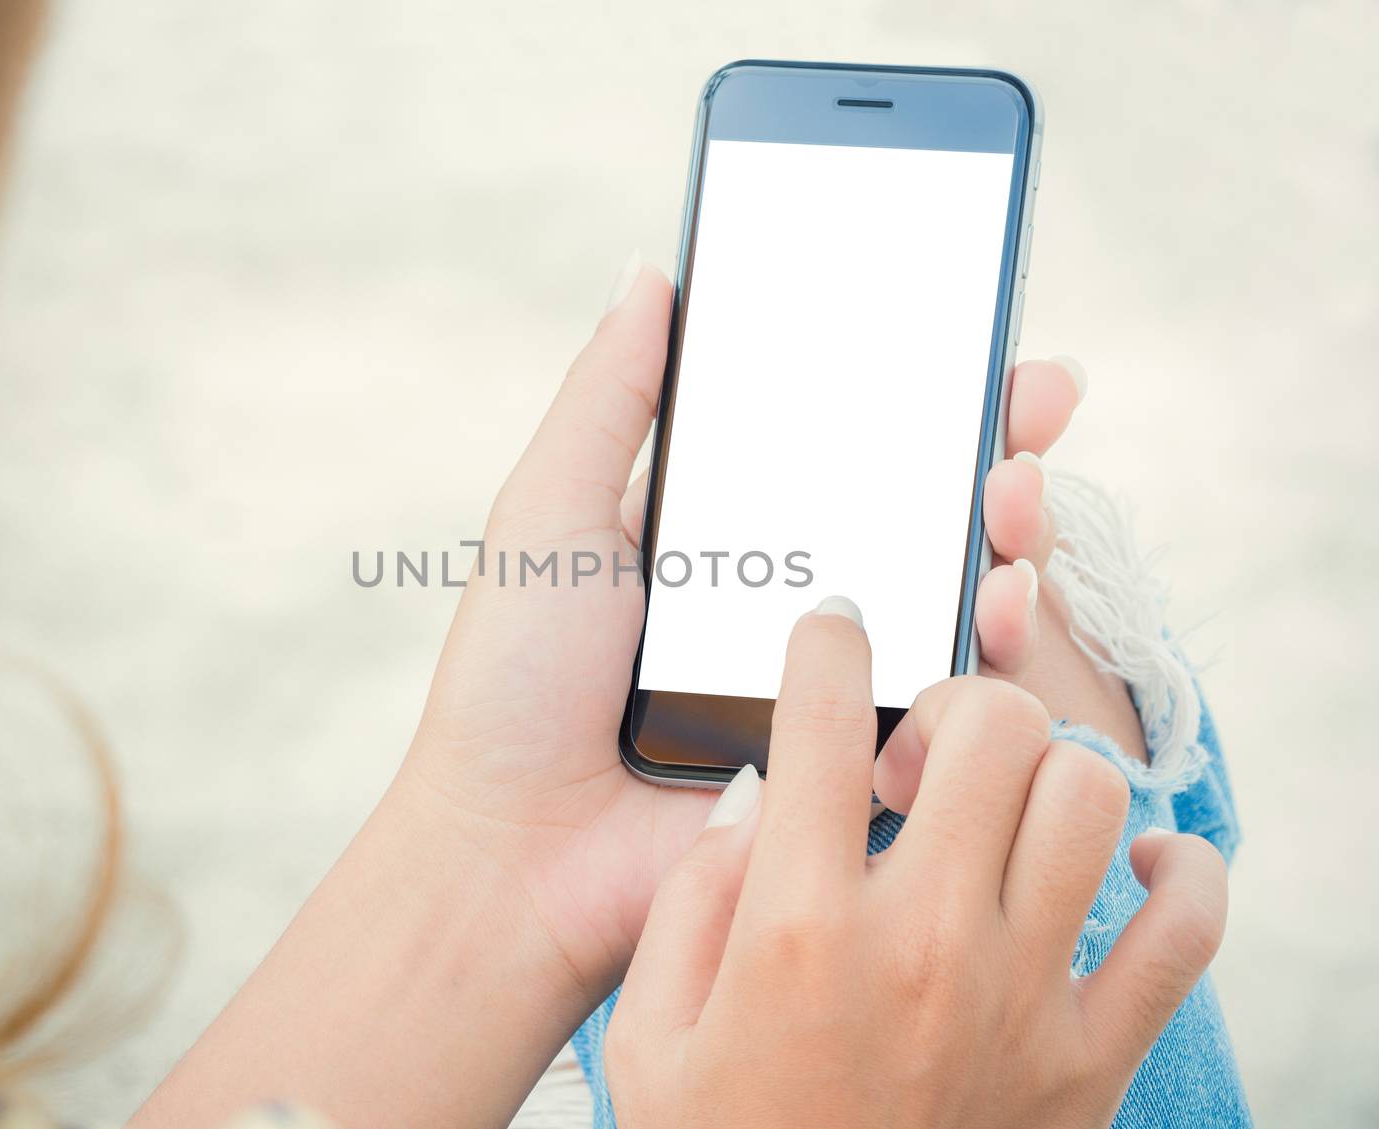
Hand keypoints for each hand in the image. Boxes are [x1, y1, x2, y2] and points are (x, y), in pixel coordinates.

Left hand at [397, 256, 1113, 993]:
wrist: (516, 852)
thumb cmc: (514, 682)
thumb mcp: (550, 516)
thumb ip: (609, 398)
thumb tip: (655, 270)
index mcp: (732, 532)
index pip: (849, 443)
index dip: (925, 390)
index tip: (987, 338)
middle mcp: (798, 600)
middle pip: (930, 513)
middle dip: (999, 451)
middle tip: (1026, 414)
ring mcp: (836, 683)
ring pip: (965, 599)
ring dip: (1016, 541)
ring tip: (1014, 510)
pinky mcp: (860, 763)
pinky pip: (959, 705)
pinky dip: (998, 656)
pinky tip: (1002, 612)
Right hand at [606, 603, 1227, 1127]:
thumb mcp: (648, 1037)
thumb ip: (690, 898)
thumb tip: (760, 795)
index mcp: (795, 925)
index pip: (824, 717)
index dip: (830, 641)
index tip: (836, 628)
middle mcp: (921, 941)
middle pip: (990, 726)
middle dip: (950, 704)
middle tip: (916, 755)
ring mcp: (1020, 998)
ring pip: (1088, 792)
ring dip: (1043, 772)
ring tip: (997, 809)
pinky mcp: (1092, 1060)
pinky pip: (1185, 925)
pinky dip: (1177, 872)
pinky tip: (1128, 865)